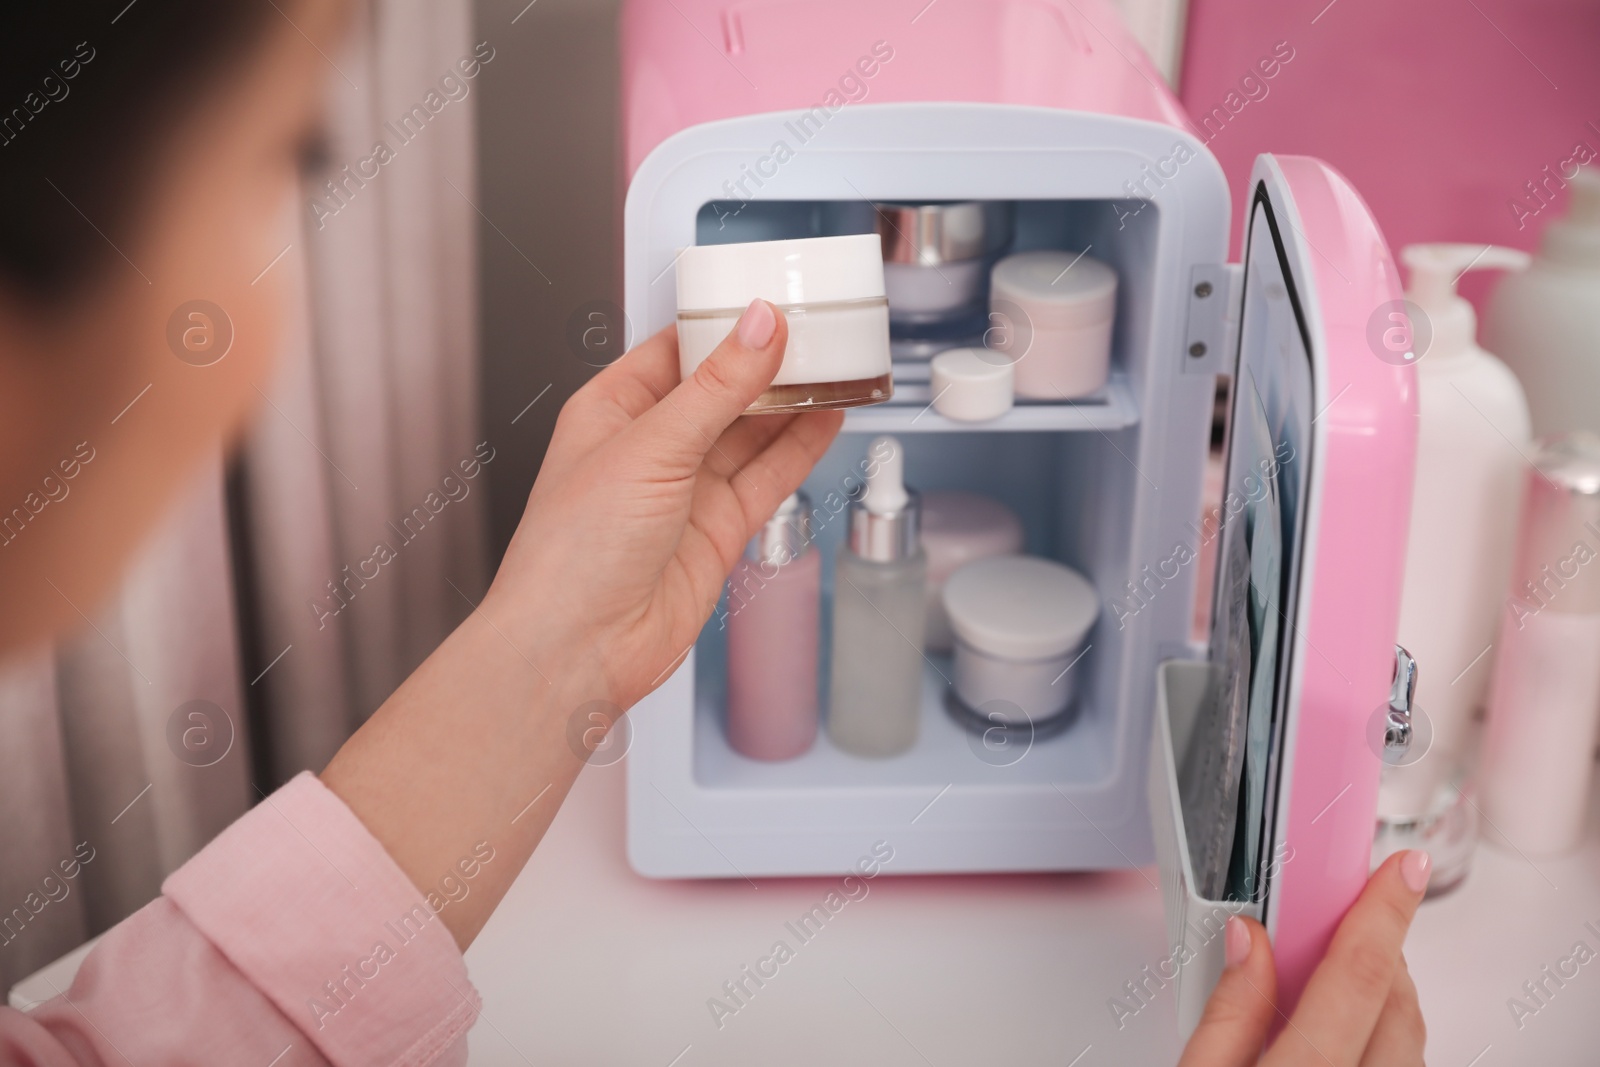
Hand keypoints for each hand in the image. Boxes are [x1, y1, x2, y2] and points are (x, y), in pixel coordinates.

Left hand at [324, 299, 841, 948]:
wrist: (576, 649)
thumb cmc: (572, 552)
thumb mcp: (650, 447)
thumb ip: (717, 388)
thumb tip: (760, 327)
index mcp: (611, 409)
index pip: (677, 348)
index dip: (725, 323)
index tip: (772, 298)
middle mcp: (649, 446)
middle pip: (722, 388)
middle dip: (768, 361)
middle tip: (821, 328)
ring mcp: (686, 490)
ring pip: (751, 431)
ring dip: (793, 400)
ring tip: (837, 364)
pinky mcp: (717, 530)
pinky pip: (767, 476)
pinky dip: (800, 446)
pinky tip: (828, 416)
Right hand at [1178, 850, 1430, 1065]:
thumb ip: (1226, 1013)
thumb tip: (1247, 938)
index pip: (1357, 977)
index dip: (1382, 912)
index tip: (1404, 869)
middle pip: (1397, 1004)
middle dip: (1379, 952)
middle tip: (1342, 922)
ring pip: (1411, 1043)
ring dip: (1386, 998)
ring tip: (1335, 980)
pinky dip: (1385, 1038)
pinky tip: (1346, 1036)